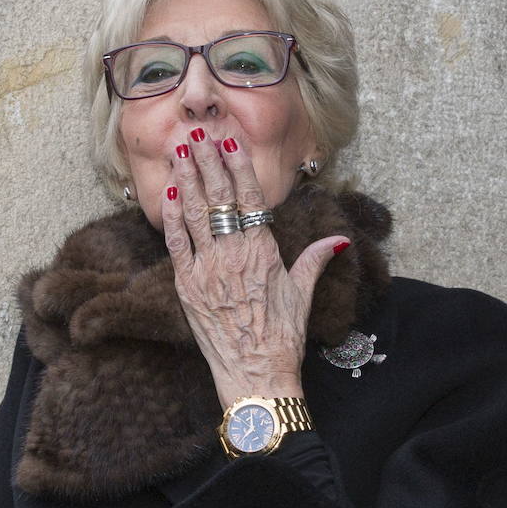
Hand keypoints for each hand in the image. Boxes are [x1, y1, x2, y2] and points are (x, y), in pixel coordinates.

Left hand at [161, 131, 348, 407]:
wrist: (255, 374)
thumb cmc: (282, 337)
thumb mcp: (301, 294)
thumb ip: (314, 260)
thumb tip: (337, 241)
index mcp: (263, 251)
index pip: (249, 198)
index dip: (238, 166)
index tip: (229, 141)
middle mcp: (233, 255)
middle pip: (218, 197)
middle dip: (207, 161)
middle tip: (198, 133)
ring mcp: (206, 270)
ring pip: (194, 213)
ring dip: (186, 178)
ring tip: (180, 150)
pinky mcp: (186, 287)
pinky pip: (176, 243)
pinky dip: (172, 216)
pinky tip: (169, 192)